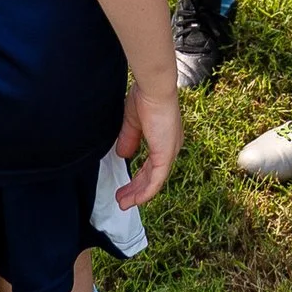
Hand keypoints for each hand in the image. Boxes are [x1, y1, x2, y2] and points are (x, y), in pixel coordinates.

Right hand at [112, 82, 180, 206]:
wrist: (154, 88)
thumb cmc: (146, 97)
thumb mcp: (133, 121)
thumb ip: (129, 138)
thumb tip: (122, 155)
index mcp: (164, 138)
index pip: (151, 164)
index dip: (139, 177)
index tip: (125, 185)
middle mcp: (170, 147)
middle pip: (152, 176)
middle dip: (135, 189)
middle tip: (122, 198)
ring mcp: (169, 152)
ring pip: (153, 182)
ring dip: (137, 194)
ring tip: (123, 203)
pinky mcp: (165, 156)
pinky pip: (155, 181)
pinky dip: (144, 193)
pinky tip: (133, 200)